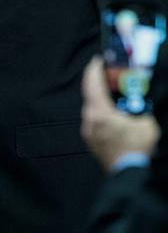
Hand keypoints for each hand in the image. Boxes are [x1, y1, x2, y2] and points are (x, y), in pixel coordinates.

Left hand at [81, 56, 159, 171]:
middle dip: (97, 82)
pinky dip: (100, 110)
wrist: (128, 172)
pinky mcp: (91, 140)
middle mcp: (89, 120)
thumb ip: (140, 106)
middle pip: (89, 95)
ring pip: (90, 108)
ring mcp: (88, 131)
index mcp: (100, 113)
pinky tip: (111, 111)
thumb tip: (139, 97)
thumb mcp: (146, 122)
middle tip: (107, 72)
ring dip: (99, 97)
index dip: (94, 70)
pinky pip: (93, 119)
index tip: (97, 60)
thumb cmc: (136, 147)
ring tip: (111, 90)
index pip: (92, 85)